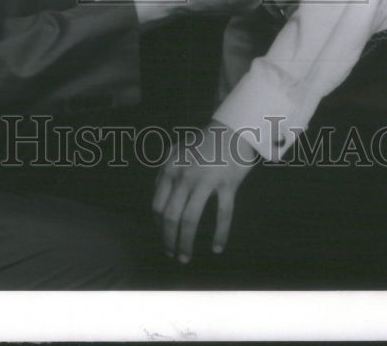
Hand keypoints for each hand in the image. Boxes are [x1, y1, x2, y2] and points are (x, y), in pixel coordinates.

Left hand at [153, 121, 254, 261]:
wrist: (232, 129)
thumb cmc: (203, 143)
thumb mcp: (177, 152)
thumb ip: (164, 173)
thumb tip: (155, 197)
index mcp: (170, 169)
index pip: (158, 205)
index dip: (158, 226)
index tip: (163, 238)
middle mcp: (184, 175)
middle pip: (170, 216)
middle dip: (168, 240)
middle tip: (171, 255)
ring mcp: (205, 179)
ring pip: (190, 219)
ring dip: (185, 243)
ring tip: (185, 258)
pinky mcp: (227, 183)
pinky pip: (223, 215)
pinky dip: (220, 235)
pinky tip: (217, 248)